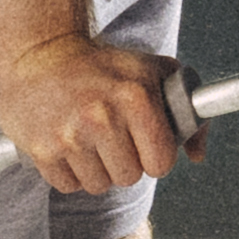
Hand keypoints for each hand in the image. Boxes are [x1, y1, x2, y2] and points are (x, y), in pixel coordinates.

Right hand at [0, 32, 189, 198]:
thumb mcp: (151, 72)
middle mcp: (102, 117)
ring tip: (88, 138)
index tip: (145, 143)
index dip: (156, 156)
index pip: (161, 164)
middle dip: (125, 162)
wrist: (40, 52)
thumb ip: (188, 109)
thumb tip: (197, 155)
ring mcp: (70, 135)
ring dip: (97, 168)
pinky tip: (67, 143)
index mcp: (135, 97)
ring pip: (99, 185)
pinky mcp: (42, 150)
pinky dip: (70, 171)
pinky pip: (68, 186)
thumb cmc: (103, 65)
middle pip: (130, 178)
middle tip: (113, 136)